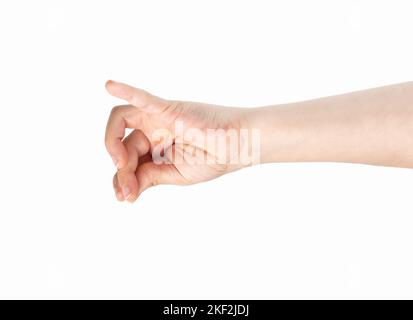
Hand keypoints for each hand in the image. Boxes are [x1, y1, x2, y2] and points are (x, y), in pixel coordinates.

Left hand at [104, 80, 249, 201]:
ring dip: (113, 143)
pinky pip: (145, 99)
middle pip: (123, 144)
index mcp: (155, 147)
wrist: (239, 147)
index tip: (126, 196)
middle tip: (128, 189)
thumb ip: (150, 178)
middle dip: (121, 169)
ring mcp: (159, 117)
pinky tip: (110, 86)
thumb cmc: (214, 158)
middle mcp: (153, 129)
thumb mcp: (176, 175)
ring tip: (120, 163)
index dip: (121, 178)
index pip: (127, 159)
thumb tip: (125, 192)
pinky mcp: (169, 108)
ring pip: (122, 120)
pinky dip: (127, 91)